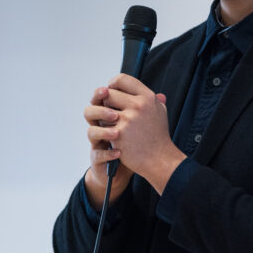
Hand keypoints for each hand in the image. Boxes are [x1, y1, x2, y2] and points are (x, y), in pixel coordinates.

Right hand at [82, 85, 133, 207]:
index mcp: (108, 115)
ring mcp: (98, 143)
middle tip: (116, 113)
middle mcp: (100, 127)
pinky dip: (108, 154)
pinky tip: (118, 152)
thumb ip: (145, 110)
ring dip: (103, 131)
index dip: (103, 92)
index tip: (111, 89)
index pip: (100, 99)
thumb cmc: (133, 141)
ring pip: (91, 132)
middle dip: (102, 110)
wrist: (129, 164)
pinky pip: (98, 155)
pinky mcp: (98, 159)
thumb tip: (162, 97)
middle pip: (90, 111)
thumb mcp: (139, 125)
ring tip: (117, 133)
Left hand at [100, 74, 186, 193]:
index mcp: (147, 97)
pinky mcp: (118, 134)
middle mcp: (138, 105)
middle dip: (107, 104)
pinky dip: (105, 133)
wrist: (159, 159)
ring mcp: (127, 119)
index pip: (122, 79)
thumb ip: (148, 97)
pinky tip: (114, 138)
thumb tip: (132, 86)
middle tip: (112, 113)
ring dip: (104, 118)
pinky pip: (101, 127)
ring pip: (102, 110)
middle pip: (108, 93)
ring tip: (113, 126)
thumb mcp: (159, 111)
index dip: (112, 84)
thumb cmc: (157, 135)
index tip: (111, 92)